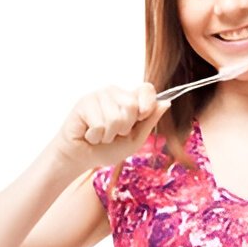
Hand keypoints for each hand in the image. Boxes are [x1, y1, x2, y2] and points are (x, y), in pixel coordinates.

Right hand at [49, 82, 167, 172]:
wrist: (82, 157)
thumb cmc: (108, 148)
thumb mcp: (135, 139)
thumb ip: (149, 121)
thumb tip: (166, 102)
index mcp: (130, 99)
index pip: (146, 89)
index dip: (148, 103)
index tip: (142, 117)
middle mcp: (115, 93)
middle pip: (132, 106)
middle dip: (124, 128)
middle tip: (113, 133)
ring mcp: (99, 95)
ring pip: (115, 117)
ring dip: (108, 135)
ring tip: (100, 134)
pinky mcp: (84, 103)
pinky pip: (99, 124)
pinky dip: (96, 136)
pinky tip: (90, 134)